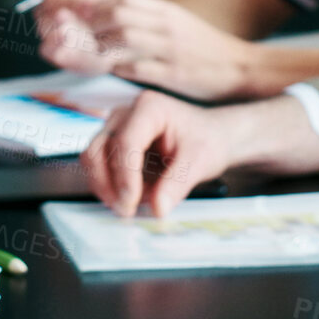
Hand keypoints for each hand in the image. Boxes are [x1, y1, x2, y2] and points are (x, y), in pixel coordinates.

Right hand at [23, 0, 121, 74]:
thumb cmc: (107, 8)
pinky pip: (62, 57)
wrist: (129, 33)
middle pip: (43, 12)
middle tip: (67, 11)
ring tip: (67, 31)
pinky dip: (66, 52)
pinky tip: (70, 48)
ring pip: (49, 37)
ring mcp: (55, 40)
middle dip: (56, 11)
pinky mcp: (68, 60)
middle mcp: (48, 18)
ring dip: (60, 34)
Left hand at [24, 0, 259, 100]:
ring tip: (84, 54)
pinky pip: (137, 67)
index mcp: (164, 11)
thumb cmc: (204, 49)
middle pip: (117, 13)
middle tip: (70, 37)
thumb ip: (146, 20)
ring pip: (124, 37)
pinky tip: (108, 72)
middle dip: (88, 23)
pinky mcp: (174, 72)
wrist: (241, 67)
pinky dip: (117, 68)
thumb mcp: (177, 25)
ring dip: (98, 45)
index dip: (91, 5)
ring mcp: (169, 47)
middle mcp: (165, 24)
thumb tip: (108, 20)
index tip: (73, 16)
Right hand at [81, 90, 318, 217]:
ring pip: (92, 156)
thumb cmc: (215, 141)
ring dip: (103, 185)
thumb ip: (176, 183)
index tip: (131, 208)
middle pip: (96, 150)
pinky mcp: (115, 139)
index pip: (122, 146)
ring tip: (125, 207)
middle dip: (107, 183)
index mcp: (147, 107)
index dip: (123, 180)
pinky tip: (127, 198)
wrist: (226, 136)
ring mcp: (117, 123)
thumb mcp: (202, 161)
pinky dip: (107, 183)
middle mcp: (126, 110)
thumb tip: (156, 210)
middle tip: (124, 211)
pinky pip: (99, 162)